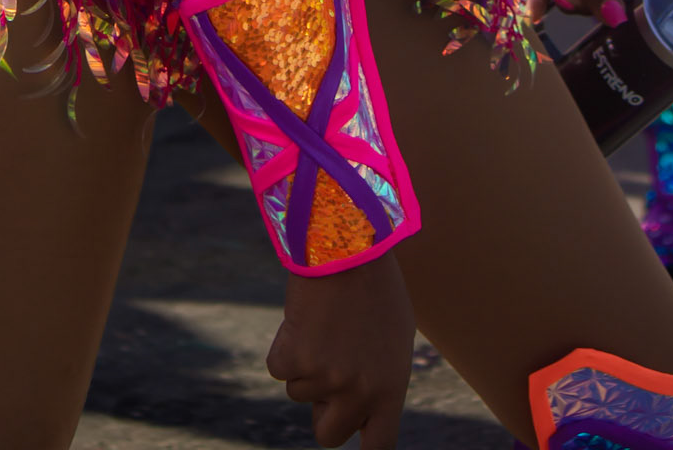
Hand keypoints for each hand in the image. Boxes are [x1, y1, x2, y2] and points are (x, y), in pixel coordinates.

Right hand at [266, 257, 412, 449]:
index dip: (362, 446)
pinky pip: (278, 367)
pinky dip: (283, 344)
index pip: (379, 446)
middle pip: (329, 435)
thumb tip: (361, 408)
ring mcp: (327, 378)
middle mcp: (360, 392)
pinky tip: (303, 316)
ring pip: (299, 391)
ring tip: (324, 321)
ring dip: (304, 362)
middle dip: (322, 410)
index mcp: (391, 389)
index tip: (352, 436)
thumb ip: (380, 378)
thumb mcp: (393, 337)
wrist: (349, 242)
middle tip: (325, 372)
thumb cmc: (374, 283)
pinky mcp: (295, 358)